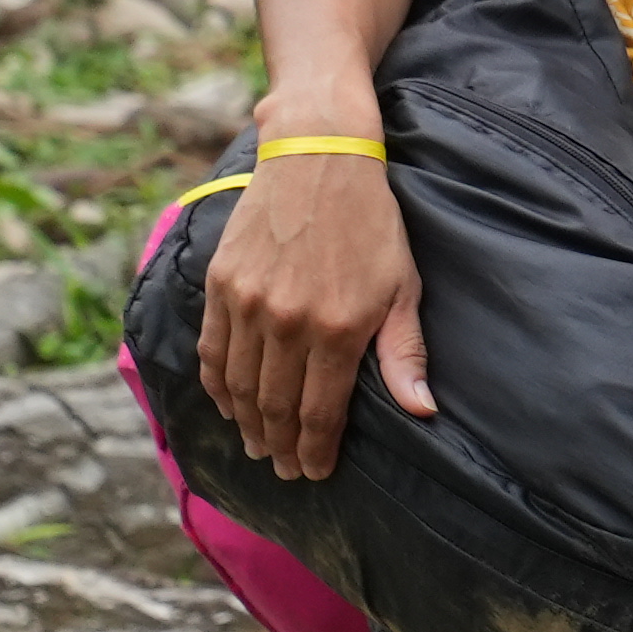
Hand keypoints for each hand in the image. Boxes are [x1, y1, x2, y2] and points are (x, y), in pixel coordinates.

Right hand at [197, 150, 432, 491]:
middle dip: (281, 447)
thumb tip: (421, 410)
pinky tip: (227, 405)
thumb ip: (404, 352)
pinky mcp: (221, 284)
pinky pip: (212, 351)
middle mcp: (287, 323)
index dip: (316, 451)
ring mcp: (248, 304)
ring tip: (257, 446)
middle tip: (285, 469)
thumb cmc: (371, 223)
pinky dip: (217, 386)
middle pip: (275, 407)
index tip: (316, 473)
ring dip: (247, 424)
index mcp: (338, 329)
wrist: (319, 158)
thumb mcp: (403, 286)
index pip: (320, 413)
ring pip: (239, 386)